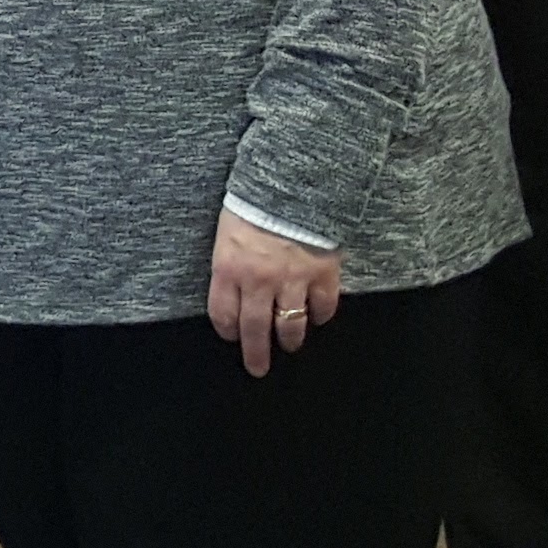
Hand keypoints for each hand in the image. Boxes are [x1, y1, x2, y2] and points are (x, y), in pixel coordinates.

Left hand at [206, 214, 347, 377]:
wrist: (294, 180)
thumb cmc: (255, 199)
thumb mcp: (229, 229)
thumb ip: (231, 260)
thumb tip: (233, 283)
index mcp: (229, 268)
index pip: (223, 314)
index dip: (228, 331)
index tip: (232, 336)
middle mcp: (259, 281)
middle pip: (254, 330)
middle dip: (256, 354)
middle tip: (258, 367)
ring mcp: (293, 280)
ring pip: (291, 326)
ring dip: (290, 340)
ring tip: (291, 345)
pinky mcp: (322, 274)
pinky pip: (324, 306)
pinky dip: (322, 315)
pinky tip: (319, 317)